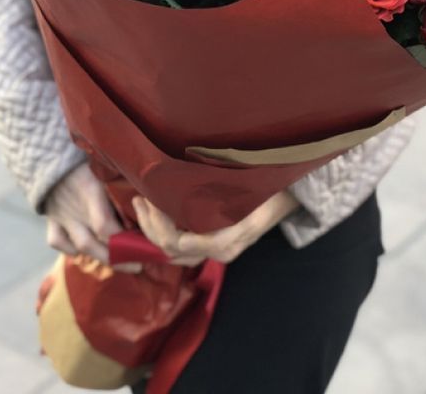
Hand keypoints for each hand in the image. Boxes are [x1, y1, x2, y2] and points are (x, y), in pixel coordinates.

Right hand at [44, 163, 139, 271]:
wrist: (50, 151)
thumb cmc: (89, 156)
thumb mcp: (108, 166)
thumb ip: (122, 184)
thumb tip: (147, 203)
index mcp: (90, 191)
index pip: (104, 226)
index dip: (124, 240)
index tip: (144, 245)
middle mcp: (74, 208)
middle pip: (92, 244)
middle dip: (117, 258)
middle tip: (139, 265)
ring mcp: (60, 215)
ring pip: (78, 248)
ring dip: (101, 258)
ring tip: (121, 265)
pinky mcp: (51, 218)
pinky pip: (58, 241)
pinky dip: (71, 250)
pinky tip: (86, 252)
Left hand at [132, 191, 299, 265]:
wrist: (285, 199)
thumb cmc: (265, 189)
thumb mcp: (248, 188)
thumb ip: (224, 186)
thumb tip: (188, 173)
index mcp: (227, 239)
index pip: (181, 243)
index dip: (160, 226)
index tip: (150, 199)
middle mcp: (220, 251)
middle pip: (172, 250)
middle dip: (150, 226)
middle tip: (140, 199)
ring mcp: (216, 252)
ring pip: (173, 253)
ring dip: (152, 231)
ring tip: (141, 205)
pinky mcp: (211, 247)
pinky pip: (180, 249)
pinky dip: (162, 235)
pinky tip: (154, 215)